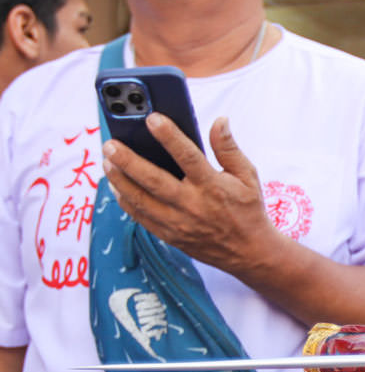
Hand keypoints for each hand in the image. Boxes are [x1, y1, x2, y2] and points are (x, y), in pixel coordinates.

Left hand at [101, 114, 276, 274]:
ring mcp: (179, 223)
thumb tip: (219, 121)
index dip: (169, 136)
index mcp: (213, 186)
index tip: (152, 118)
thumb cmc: (247, 209)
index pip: (188, 156)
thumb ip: (229, 148)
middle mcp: (193, 205)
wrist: (250, 252)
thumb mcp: (247, 176)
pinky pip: (141, 218)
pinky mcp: (171, 236)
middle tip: (110, 144)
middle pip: (153, 180)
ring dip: (120, 180)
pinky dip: (126, 201)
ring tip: (107, 162)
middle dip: (128, 160)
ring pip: (140, 200)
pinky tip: (117, 187)